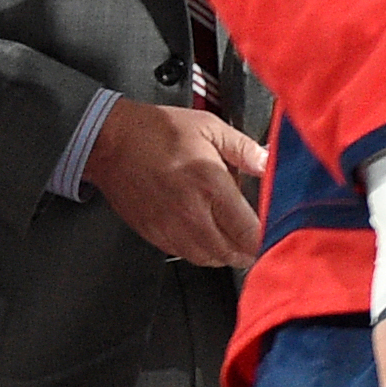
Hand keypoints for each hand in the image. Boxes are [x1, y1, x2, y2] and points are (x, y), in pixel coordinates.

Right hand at [84, 99, 264, 264]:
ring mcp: (168, 227)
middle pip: (229, 253)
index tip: (275, 235)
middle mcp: (190, 212)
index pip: (247, 230)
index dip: (265, 239)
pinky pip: (183, 255)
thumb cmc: (156, 131)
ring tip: (236, 243)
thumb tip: (269, 162)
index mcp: (210, 185)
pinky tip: (208, 239)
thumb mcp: (210, 127)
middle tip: (259, 243)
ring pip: (207, 259)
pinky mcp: (151, 233)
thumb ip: (244, 149)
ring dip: (226, 256)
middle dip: (249, 252)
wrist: (110, 142)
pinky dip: (201, 253)